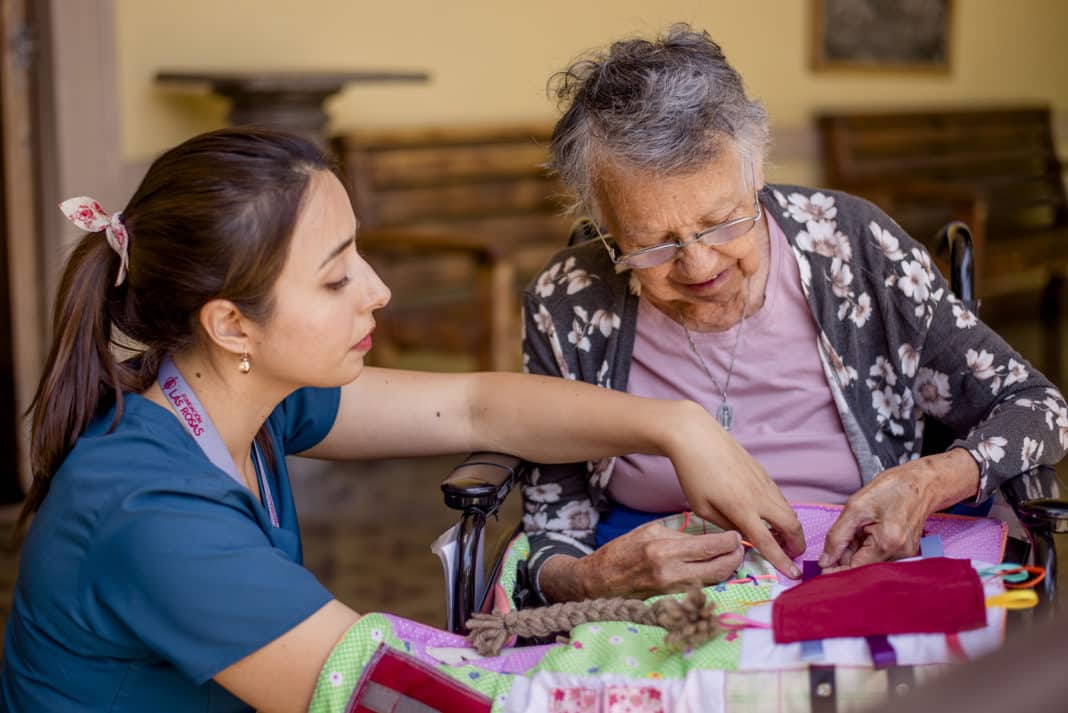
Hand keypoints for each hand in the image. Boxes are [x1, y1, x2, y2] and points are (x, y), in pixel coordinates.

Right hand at [542, 522, 744, 600]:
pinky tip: (715, 570)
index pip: (710, 546)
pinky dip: (712, 579)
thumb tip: (708, 538)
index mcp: (663, 548)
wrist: (598, 580)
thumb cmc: (622, 551)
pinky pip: (700, 589)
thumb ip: (680, 536)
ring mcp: (671, 589)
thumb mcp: (649, 531)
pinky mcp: (671, 600)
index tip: (736, 536)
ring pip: (714, 580)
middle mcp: (670, 571)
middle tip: (740, 548)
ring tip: (731, 558)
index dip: (730, 542)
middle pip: (719, 568)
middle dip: (735, 557)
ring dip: (727, 569)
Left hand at [667, 402, 805, 578]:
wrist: (696, 436)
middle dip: (797, 543)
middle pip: (791, 525)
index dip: (782, 560)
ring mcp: (764, 482)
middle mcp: (759, 496)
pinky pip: (780, 497)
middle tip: (792, 554)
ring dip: (791, 527)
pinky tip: (770, 515)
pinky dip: (782, 511)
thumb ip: (726, 525)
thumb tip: (743, 534)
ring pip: (789, 509)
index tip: (794, 574)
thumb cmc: (693, 473)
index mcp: (742, 508)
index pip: (768, 541)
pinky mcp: (763, 472)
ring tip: (781, 538)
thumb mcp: (702, 507)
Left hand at [819, 448, 980, 569]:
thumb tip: (824, 561)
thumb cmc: (891, 489)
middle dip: (845, 555)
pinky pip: (878, 555)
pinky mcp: (904, 550)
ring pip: (869, 561)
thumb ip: (837, 536)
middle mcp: (899, 554)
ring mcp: (904, 553)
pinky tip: (867, 530)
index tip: (821, 567)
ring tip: (858, 527)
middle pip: (862, 566)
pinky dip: (867, 546)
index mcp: (888, 543)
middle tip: (842, 535)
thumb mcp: (856, 507)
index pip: (856, 570)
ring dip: (856, 550)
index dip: (836, 570)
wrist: (921, 483)